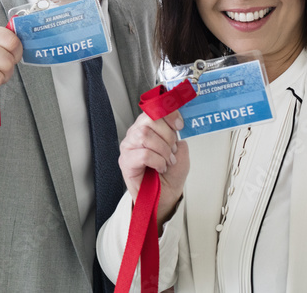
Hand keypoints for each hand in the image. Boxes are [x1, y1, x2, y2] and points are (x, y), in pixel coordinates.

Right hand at [118, 110, 188, 225]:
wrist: (165, 197)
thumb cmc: (170, 175)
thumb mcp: (181, 152)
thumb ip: (178, 136)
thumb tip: (177, 125)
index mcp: (148, 127)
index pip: (153, 109)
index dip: (167, 113)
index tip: (180, 124)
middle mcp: (136, 134)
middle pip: (149, 120)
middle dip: (167, 135)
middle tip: (173, 150)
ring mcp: (129, 147)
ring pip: (145, 135)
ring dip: (163, 150)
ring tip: (167, 161)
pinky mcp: (126, 161)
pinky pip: (143, 154)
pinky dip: (157, 161)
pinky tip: (159, 167)